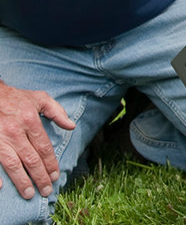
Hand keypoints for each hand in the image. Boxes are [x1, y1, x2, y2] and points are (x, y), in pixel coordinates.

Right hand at [0, 82, 74, 198]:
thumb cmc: (17, 98)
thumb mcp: (40, 98)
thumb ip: (57, 112)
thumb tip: (71, 126)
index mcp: (30, 120)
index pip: (44, 147)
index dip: (51, 163)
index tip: (56, 176)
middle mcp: (16, 132)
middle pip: (31, 159)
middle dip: (40, 176)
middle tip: (46, 190)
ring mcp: (0, 139)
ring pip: (13, 164)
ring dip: (21, 181)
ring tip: (29, 194)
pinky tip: (2, 188)